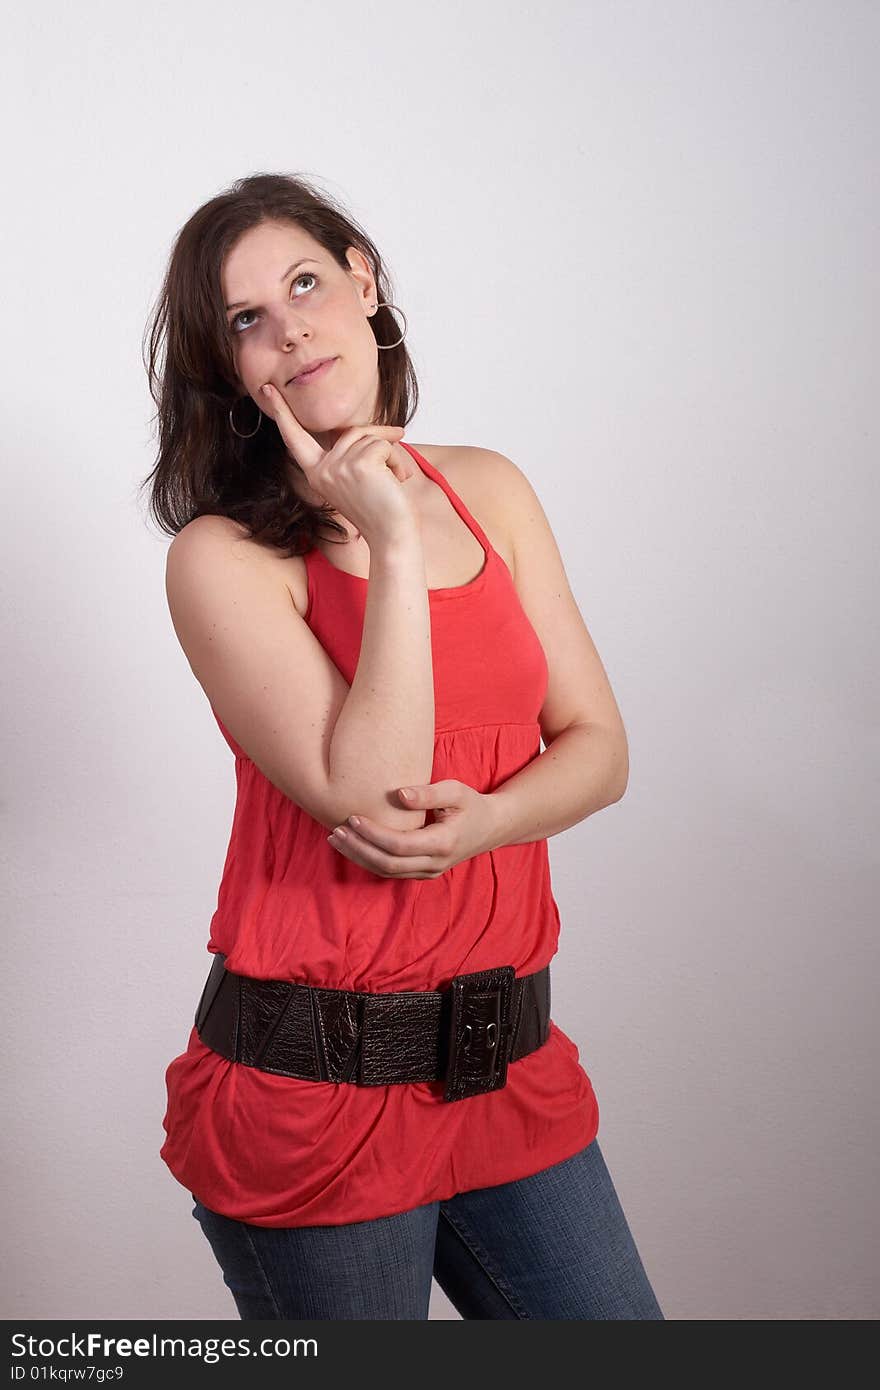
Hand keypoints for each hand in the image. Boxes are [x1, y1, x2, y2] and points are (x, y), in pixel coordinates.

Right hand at [259, 384, 416, 543]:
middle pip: (351, 432)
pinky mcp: (359, 465)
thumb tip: (369, 430)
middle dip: (380, 433)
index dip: (281, 411)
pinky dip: (397, 459)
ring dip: (392, 454)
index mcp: (316, 473)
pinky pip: (383, 444)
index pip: (295, 437)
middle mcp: (322, 470)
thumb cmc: (380, 510)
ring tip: (396, 478)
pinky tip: (397, 480)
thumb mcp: (356, 478)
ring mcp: (338, 467)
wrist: (391, 537)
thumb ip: (350, 454)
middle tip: (401, 434)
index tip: (267, 388)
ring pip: (371, 438)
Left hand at [326, 780, 499, 877]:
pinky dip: (369, 860)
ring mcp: (429, 872)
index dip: (373, 833)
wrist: (491, 828)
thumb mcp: (456, 791)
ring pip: (387, 872)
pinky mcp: (422, 872)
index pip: (399, 845)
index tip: (352, 817)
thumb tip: (398, 794)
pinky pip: (391, 872)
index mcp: (443, 843)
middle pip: (388, 864)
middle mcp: (435, 863)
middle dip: (359, 848)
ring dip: (359, 857)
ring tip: (336, 839)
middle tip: (336, 831)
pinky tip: (353, 846)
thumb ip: (428, 793)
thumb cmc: (471, 804)